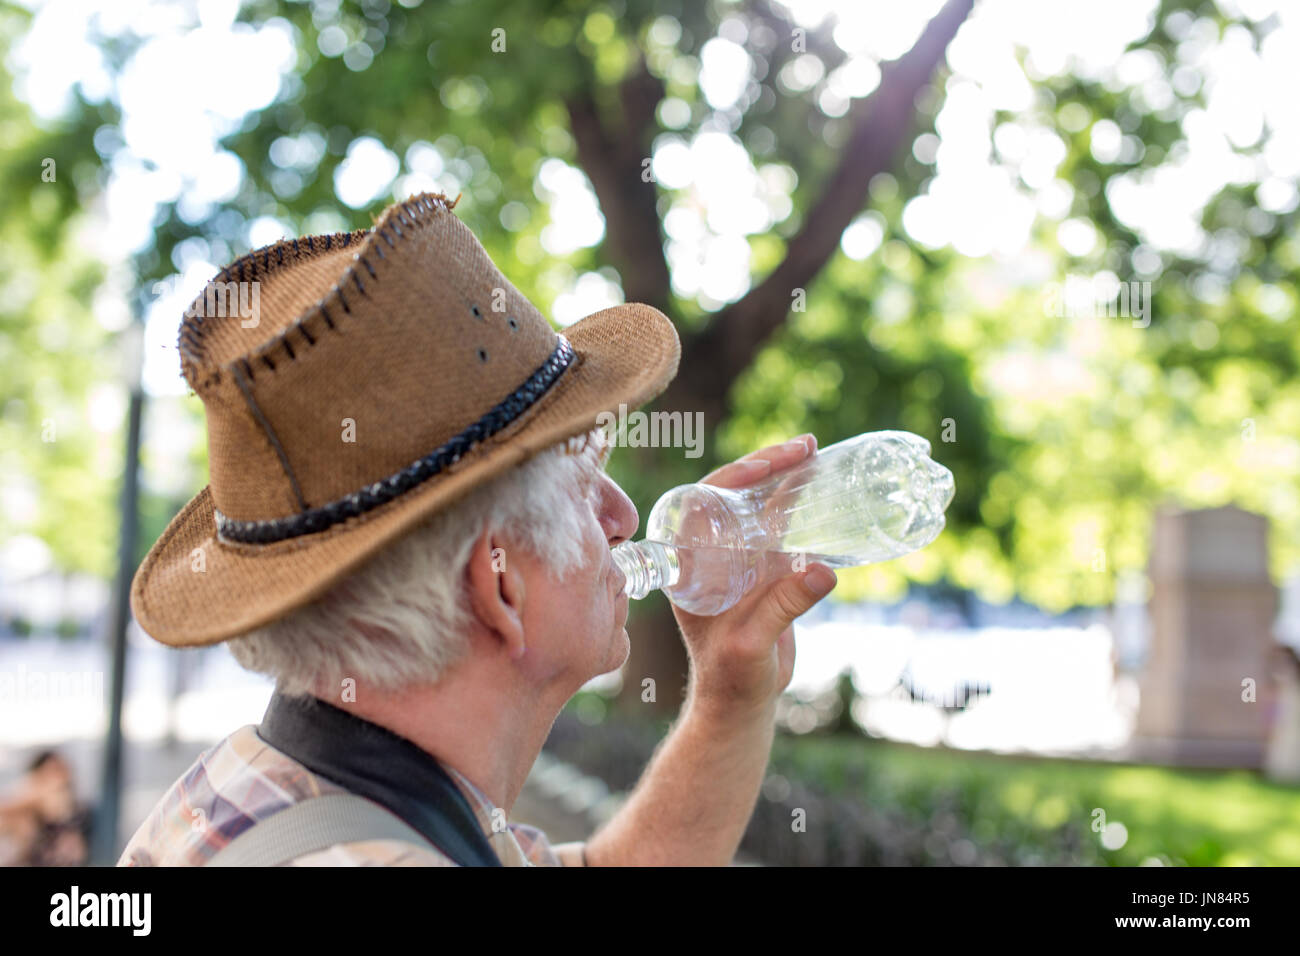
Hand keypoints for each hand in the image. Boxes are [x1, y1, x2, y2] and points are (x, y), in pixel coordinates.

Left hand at [672, 434, 837, 720]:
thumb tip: (823, 571)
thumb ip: (783, 609)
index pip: (704, 502)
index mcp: (690, 563)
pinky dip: (798, 503)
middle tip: (806, 446)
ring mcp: (737, 557)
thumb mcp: (753, 644)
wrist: (742, 701)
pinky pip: (778, 524)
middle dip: (767, 465)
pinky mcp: (763, 567)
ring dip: (784, 476)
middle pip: (733, 493)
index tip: (768, 464)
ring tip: (815, 451)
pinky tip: (820, 483)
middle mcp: (710, 552)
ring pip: (757, 503)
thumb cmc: (733, 677)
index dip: (734, 476)